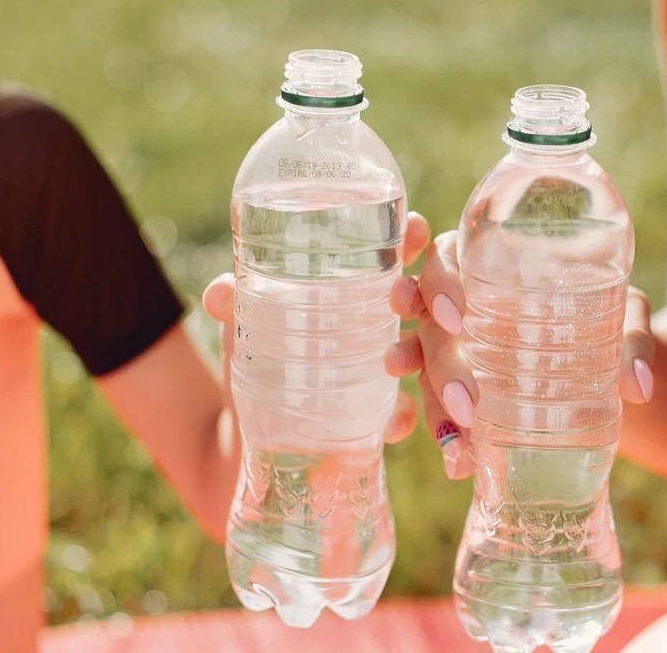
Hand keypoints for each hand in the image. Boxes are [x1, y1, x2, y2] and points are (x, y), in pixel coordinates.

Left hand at [202, 211, 432, 444]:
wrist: (254, 435)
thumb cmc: (259, 357)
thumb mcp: (246, 325)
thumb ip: (237, 303)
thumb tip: (222, 293)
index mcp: (368, 284)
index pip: (403, 249)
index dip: (415, 237)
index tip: (414, 230)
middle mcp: (397, 321)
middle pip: (439, 297)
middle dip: (443, 296)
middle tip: (426, 307)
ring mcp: (404, 368)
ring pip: (443, 356)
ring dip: (442, 367)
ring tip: (398, 371)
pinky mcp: (396, 414)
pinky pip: (418, 413)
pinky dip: (411, 420)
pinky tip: (393, 426)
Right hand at [384, 229, 654, 479]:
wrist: (610, 359)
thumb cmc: (607, 316)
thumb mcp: (624, 315)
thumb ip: (631, 337)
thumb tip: (638, 386)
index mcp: (487, 263)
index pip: (443, 259)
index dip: (438, 285)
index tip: (456, 317)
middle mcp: (461, 302)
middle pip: (429, 324)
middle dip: (441, 365)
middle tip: (467, 404)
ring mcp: (455, 346)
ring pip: (425, 370)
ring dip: (432, 405)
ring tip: (454, 443)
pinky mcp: (458, 386)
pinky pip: (436, 404)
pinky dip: (444, 434)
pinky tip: (458, 462)